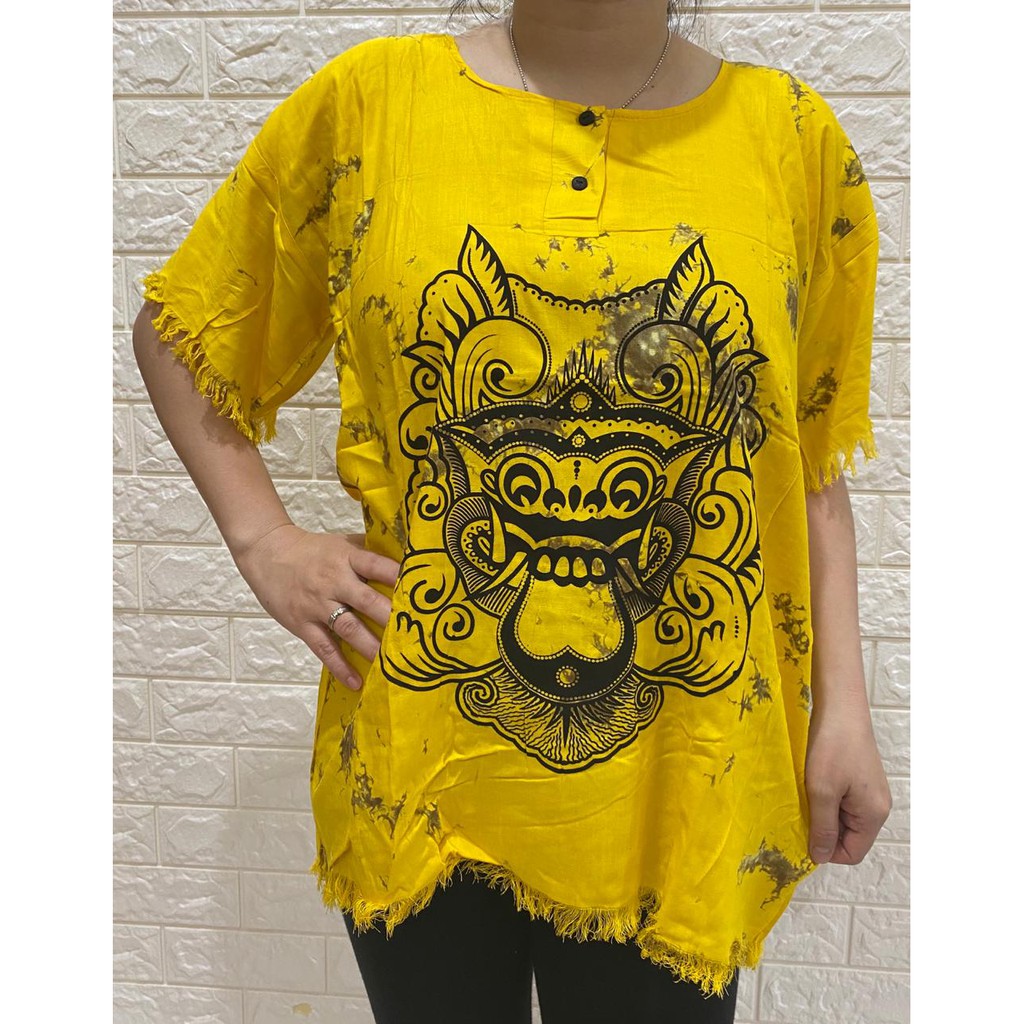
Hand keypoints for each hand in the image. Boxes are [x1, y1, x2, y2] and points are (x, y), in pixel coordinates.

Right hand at [232, 524, 401, 689]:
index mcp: (347, 558)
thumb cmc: (312, 550)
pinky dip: (340, 666)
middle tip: (416, 636)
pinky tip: (356, 682)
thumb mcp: (342, 544)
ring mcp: (318, 604)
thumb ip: (370, 550)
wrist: (267, 552)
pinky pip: (324, 648)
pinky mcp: (302, 623)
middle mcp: (334, 581)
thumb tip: (406, 556)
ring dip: (371, 647)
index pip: (377, 565)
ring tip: (392, 665)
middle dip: (391, 619)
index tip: (422, 593)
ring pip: (348, 628)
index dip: (399, 577)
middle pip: (367, 601)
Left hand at [804, 702, 891, 864]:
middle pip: (849, 837)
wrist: (840, 707)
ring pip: (844, 818)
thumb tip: (820, 857)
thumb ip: (822, 827)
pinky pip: (843, 801)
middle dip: (824, 830)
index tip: (804, 834)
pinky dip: (826, 798)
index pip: (852, 853)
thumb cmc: (832, 747)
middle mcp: (877, 806)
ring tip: (806, 795)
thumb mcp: (822, 791)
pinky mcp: (860, 778)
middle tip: (801, 812)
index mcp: (873, 815)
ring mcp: (870, 792)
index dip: (827, 850)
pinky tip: (812, 783)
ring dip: (823, 813)